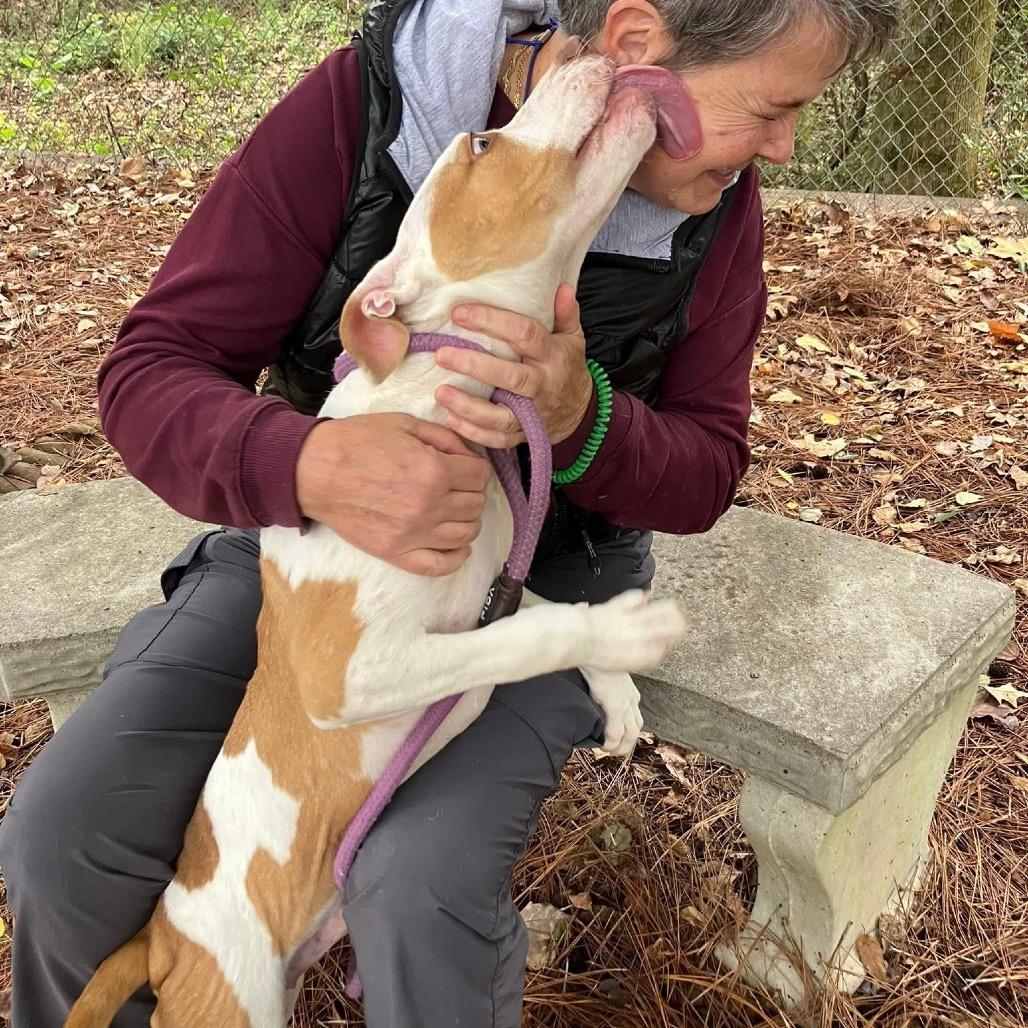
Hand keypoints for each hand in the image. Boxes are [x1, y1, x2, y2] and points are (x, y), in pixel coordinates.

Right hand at [295, 414, 491, 576]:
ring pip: (466, 534)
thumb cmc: (356, 442)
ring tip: (454, 510)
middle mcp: (428, 506)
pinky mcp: (396, 553)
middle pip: (476, 505)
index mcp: (433, 471)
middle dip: (472, 492)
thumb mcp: (405, 423)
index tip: (465, 466)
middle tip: (457, 485)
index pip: (480, 476)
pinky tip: (458, 545)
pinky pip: (440, 565)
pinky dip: (456, 557)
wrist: (314, 470)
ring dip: (467, 520)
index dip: (476, 468)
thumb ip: (444, 437)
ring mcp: (413, 534)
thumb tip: (469, 454)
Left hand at [433, 283, 592, 447]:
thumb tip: (562, 287)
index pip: (525, 334)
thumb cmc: (566, 368)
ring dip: (468, 406)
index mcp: (553, 356)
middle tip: (442, 354)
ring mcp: (532, 414)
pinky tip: (450, 418)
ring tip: (440, 392)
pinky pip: (496, 438)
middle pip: (510, 377)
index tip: (460, 313)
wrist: (579, 413)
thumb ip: (565, 313)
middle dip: (474, 366)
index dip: (493, 321)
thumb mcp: (572, 338)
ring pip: (500, 414)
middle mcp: (543, 386)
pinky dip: (473, 432)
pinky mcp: (522, 435)